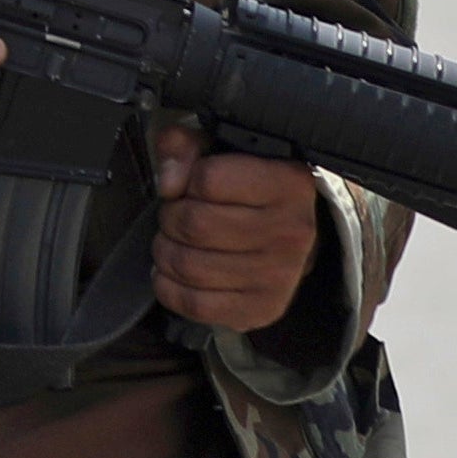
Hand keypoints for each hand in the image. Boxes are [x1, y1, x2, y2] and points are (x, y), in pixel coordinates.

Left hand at [149, 127, 322, 333]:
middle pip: (194, 225)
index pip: (208, 180)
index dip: (186, 180)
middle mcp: (291, 232)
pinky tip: (173, 273)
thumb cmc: (249, 188)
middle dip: (170, 218)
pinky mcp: (262, 310)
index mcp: (288, 183)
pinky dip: (169, 287)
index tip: (191, 186)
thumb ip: (185, 147)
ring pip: (188, 266)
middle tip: (175, 216)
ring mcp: (279, 277)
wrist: (289, 236)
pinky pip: (195, 304)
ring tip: (173, 242)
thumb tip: (168, 183)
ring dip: (165, 251)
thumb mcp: (221, 149)